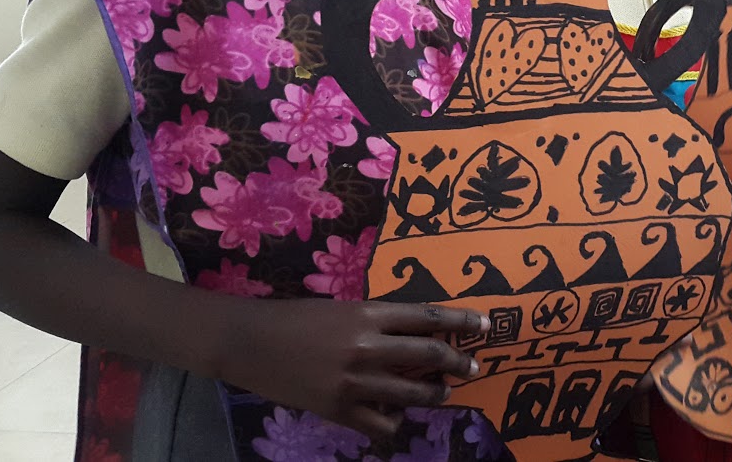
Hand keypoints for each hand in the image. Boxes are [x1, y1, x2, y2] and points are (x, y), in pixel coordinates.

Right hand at [221, 299, 486, 438]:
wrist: (248, 342)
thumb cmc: (293, 317)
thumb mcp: (340, 308)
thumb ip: (375, 321)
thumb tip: (412, 334)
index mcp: (367, 313)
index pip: (426, 316)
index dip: (459, 320)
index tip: (483, 323)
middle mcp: (365, 346)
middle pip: (427, 355)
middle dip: (456, 361)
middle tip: (472, 366)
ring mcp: (352, 381)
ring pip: (412, 393)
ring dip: (435, 394)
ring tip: (444, 393)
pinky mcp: (337, 409)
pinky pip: (381, 423)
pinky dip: (394, 422)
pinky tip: (396, 418)